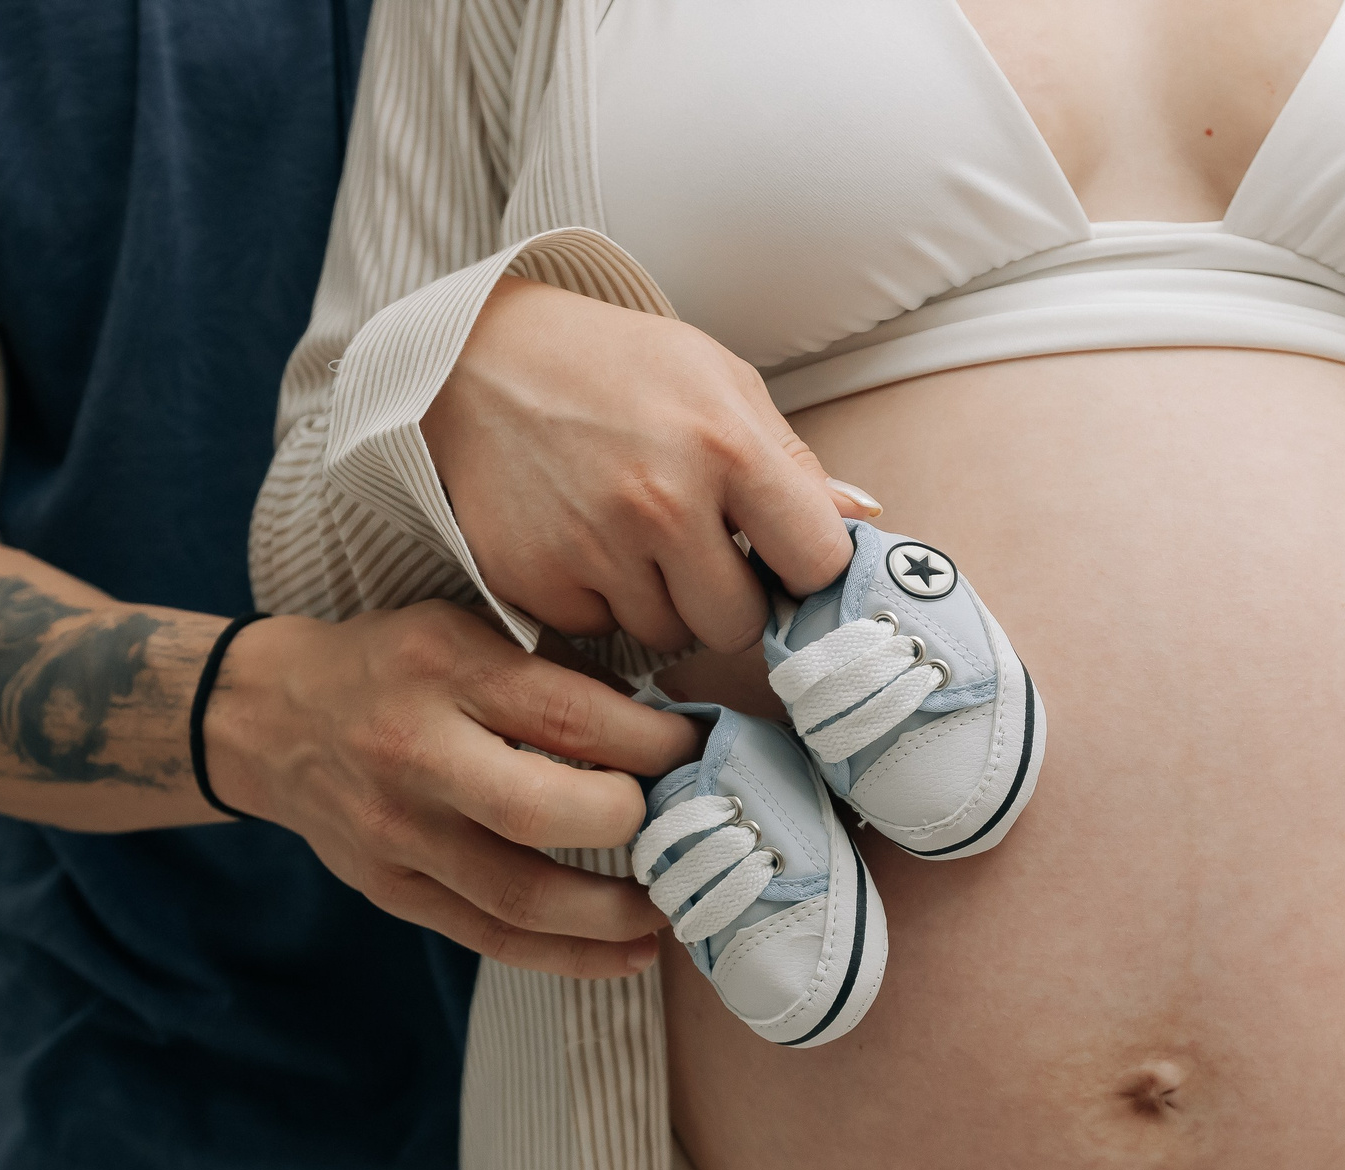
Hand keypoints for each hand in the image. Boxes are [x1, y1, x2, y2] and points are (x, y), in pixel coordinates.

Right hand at [204, 602, 702, 977]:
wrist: (272, 717)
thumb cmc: (396, 665)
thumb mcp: (469, 629)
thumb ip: (559, 674)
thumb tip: (667, 732)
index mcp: (447, 670)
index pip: (570, 718)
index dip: (655, 747)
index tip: (704, 756)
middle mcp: (415, 754)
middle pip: (540, 812)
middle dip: (632, 826)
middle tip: (683, 823)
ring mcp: (398, 834)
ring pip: (521, 897)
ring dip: (615, 914)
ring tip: (674, 907)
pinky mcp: (393, 891)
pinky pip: (493, 939)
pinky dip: (571, 957)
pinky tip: (630, 952)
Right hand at [423, 277, 875, 653]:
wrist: (481, 359)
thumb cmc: (617, 368)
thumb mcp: (718, 381)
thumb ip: (791, 461)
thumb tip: (863, 520)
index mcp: (726, 444)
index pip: (817, 563)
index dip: (806, 568)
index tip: (785, 558)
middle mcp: (662, 502)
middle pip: (739, 624)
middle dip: (729, 598)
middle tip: (699, 550)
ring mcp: (594, 547)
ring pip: (670, 635)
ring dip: (663, 602)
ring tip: (633, 535)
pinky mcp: (536, 581)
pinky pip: (600, 632)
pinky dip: (600, 600)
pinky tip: (582, 541)